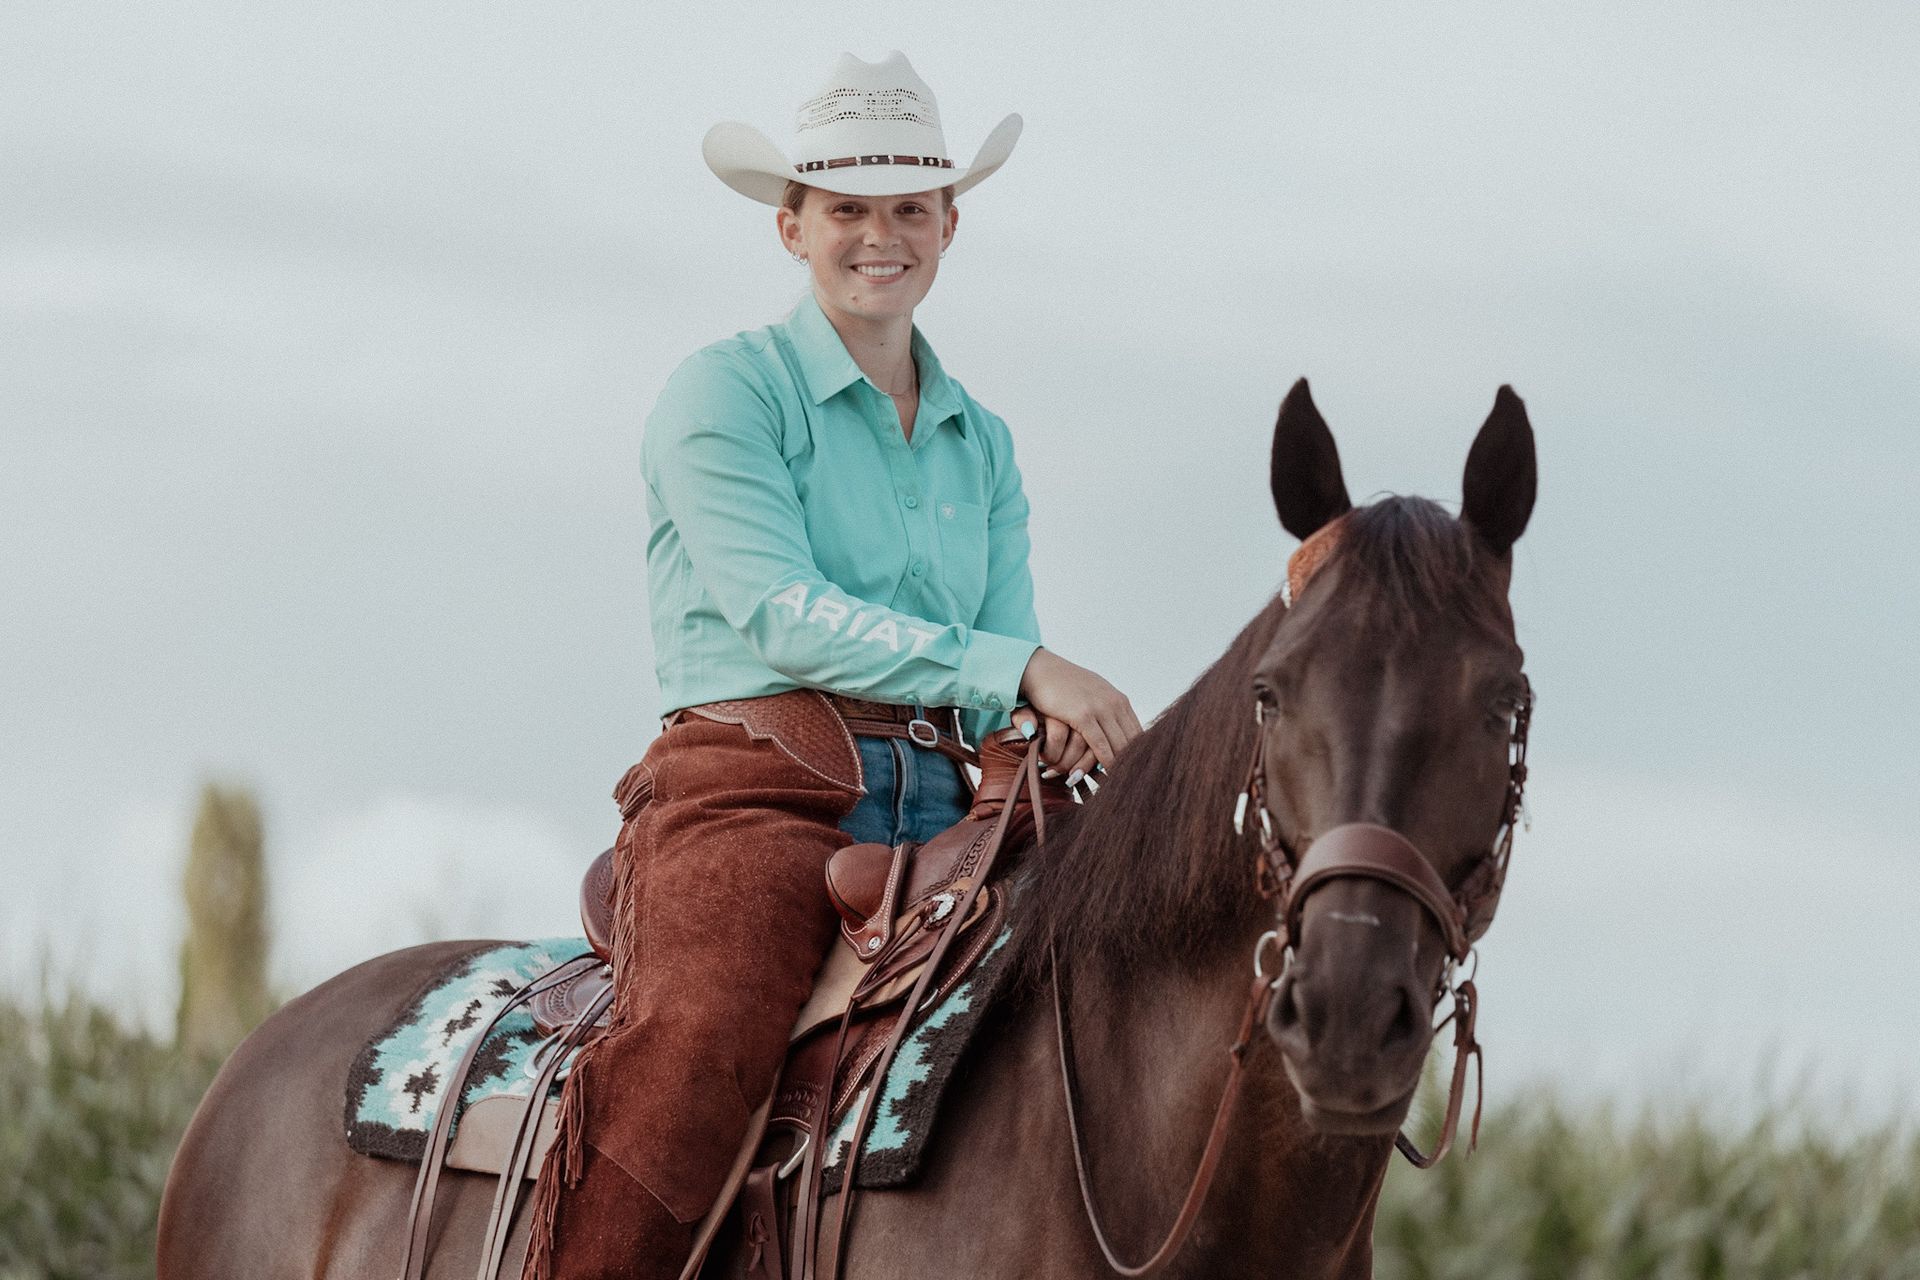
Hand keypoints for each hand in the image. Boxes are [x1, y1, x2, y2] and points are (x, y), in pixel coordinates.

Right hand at [1011, 648, 1142, 782]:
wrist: (1040, 670)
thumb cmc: (1063, 685)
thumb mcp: (1092, 695)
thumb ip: (1106, 711)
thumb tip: (1117, 729)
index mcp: (1119, 700)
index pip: (1138, 732)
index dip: (1140, 753)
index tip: (1139, 769)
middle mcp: (1115, 703)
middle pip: (1132, 741)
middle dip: (1133, 763)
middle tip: (1135, 781)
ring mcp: (1100, 708)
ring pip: (1119, 744)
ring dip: (1120, 766)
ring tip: (1122, 782)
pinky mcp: (1083, 715)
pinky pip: (1100, 745)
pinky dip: (1106, 761)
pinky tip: (1108, 773)